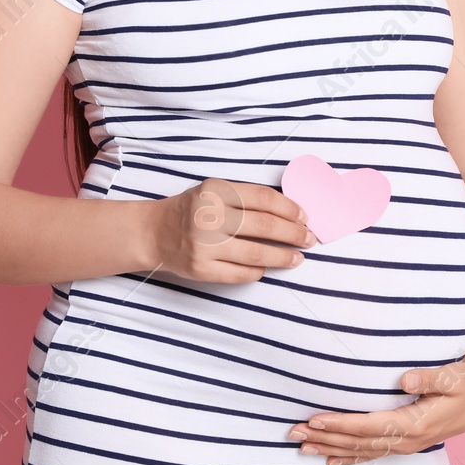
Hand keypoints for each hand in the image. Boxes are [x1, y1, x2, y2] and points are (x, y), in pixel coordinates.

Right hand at [147, 178, 315, 283]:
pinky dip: (258, 271)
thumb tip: (292, 213)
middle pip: (265, 226)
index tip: (305, 218)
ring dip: (283, 257)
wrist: (154, 232)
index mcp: (216, 191)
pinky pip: (240, 273)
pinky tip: (266, 268)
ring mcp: (204, 245)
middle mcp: (210, 216)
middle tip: (310, 240)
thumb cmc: (193, 209)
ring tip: (297, 258)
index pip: (264, 199)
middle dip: (294, 234)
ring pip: (257, 253)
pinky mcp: (201, 269)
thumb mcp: (215, 191)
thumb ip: (247, 198)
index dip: (290, 209)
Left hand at [288, 351, 464, 464]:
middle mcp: (408, 439)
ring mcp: (406, 444)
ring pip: (362, 450)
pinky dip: (350, 457)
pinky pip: (373, 453)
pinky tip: (330, 460)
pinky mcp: (406, 441)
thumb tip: (406, 379)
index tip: (315, 419)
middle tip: (294, 432)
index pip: (369, 426)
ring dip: (331, 448)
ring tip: (301, 445)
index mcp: (416, 423)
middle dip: (326, 438)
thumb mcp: (457, 374)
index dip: (341, 424)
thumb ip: (432, 376)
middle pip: (359, 442)